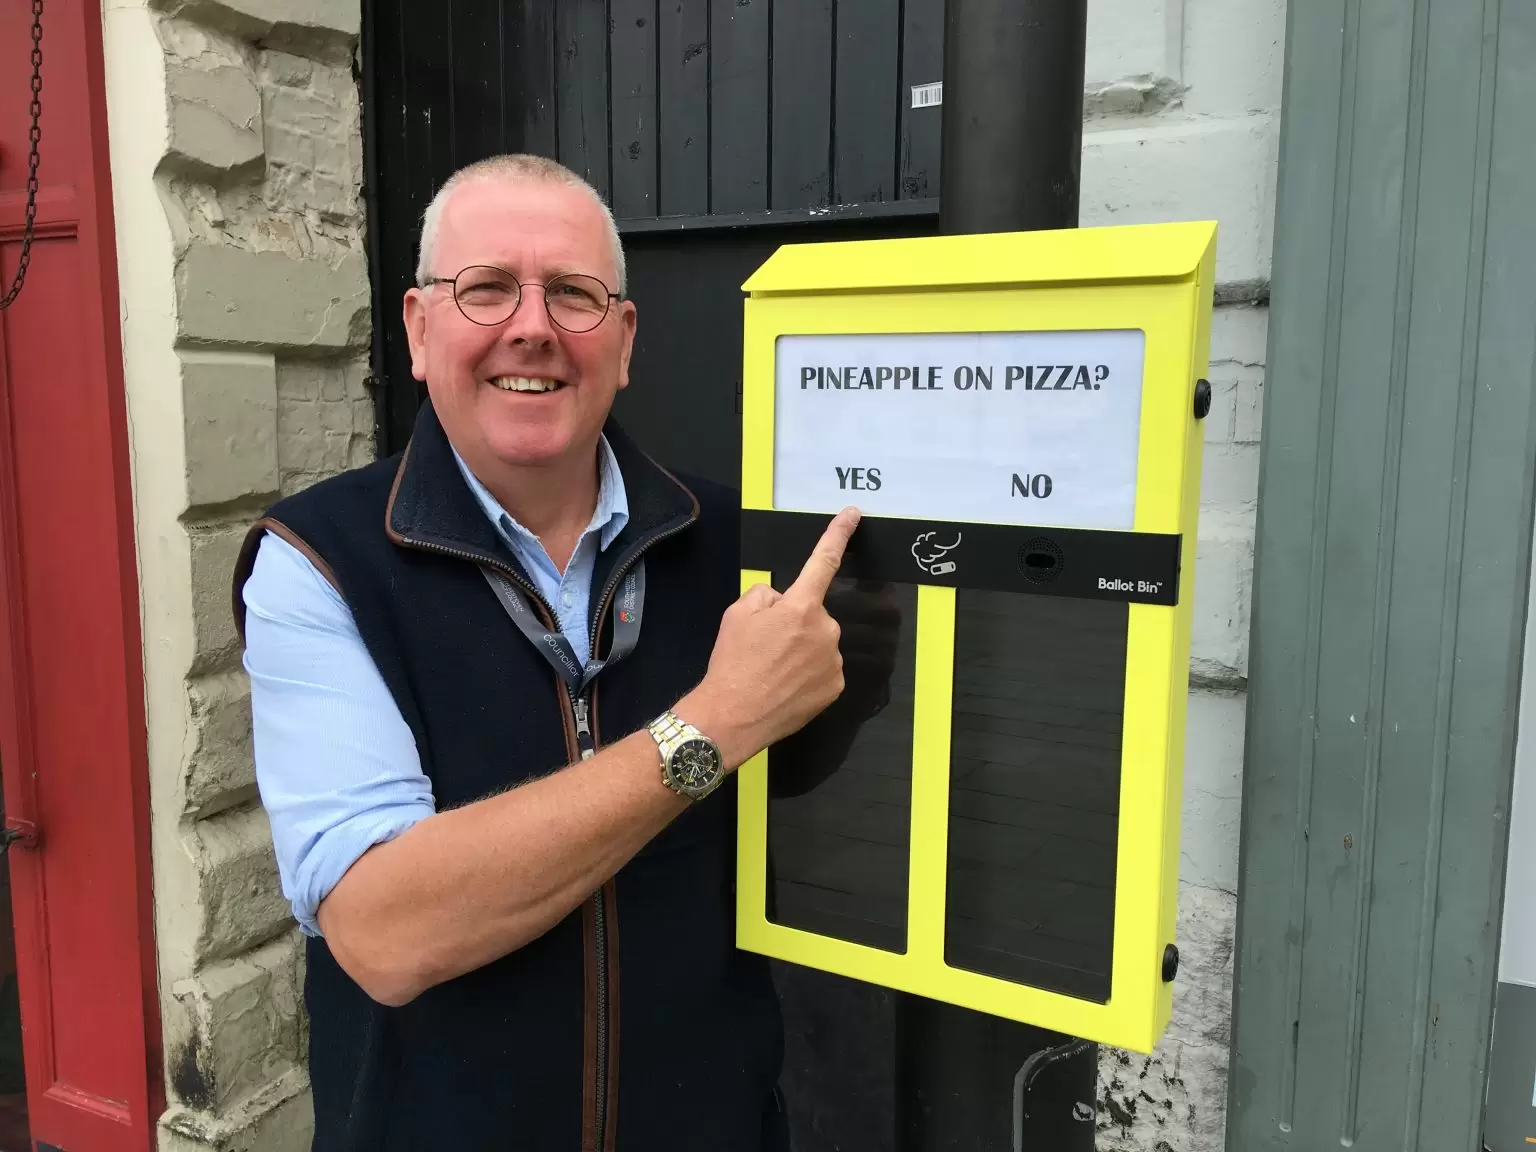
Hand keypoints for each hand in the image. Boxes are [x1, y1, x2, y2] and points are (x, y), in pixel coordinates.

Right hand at [678, 507, 862, 767]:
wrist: (733, 716)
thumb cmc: (732, 662)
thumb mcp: (737, 613)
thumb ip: (766, 595)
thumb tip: (782, 599)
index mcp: (800, 607)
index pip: (823, 561)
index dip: (839, 534)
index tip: (854, 514)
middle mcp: (825, 630)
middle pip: (813, 614)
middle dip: (795, 622)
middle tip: (767, 645)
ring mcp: (833, 660)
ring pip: (820, 642)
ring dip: (803, 649)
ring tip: (774, 670)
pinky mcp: (836, 687)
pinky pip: (824, 668)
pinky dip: (809, 673)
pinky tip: (787, 685)